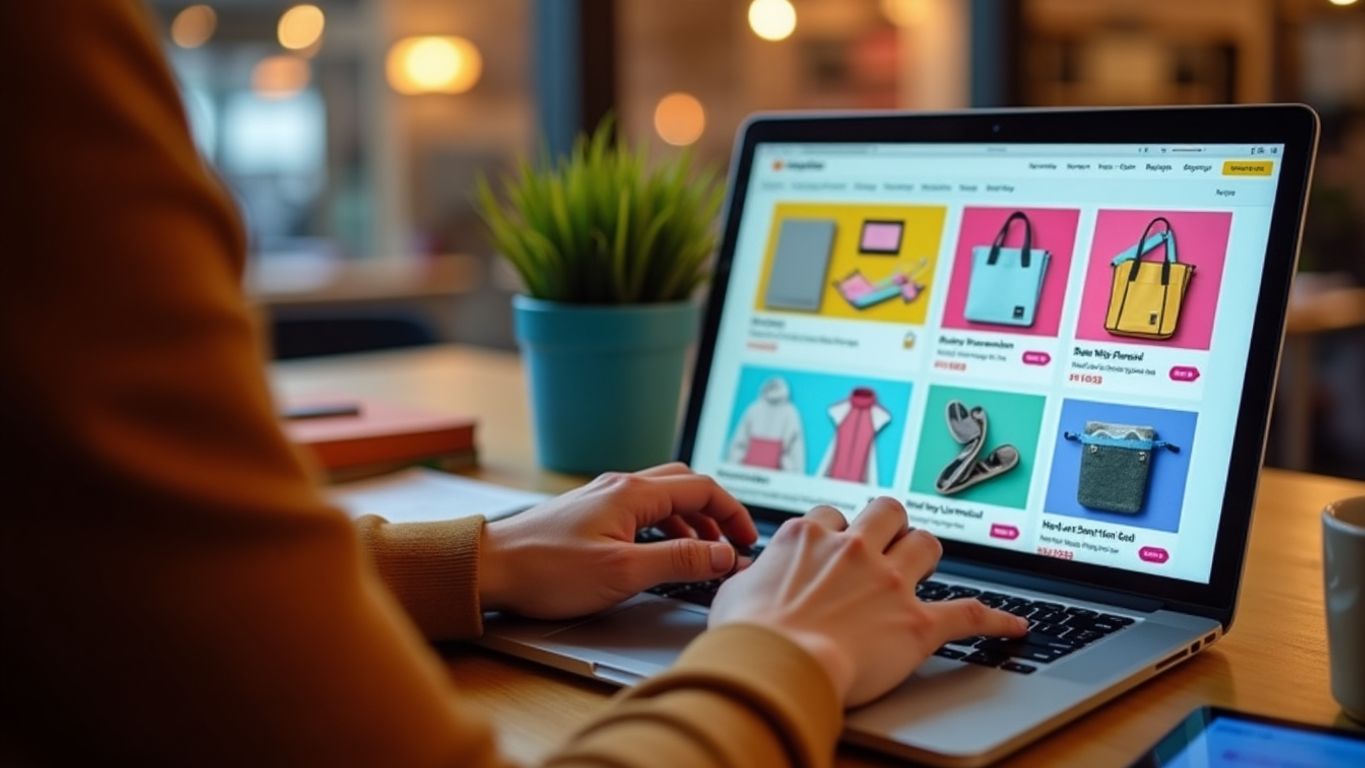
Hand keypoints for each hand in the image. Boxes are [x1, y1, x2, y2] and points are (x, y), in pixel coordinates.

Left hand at [478, 463, 757, 618]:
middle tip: (732, 542)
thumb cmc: (545, 569)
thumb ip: (680, 561)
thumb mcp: (624, 572)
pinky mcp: (589, 515)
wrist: (488, 568)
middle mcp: (619, 487)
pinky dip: (665, 526)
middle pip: (685, 484)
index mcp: (632, 493)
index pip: (703, 487)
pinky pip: (640, 510)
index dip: (734, 513)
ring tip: (703, 552)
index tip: (748, 540)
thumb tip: (724, 555)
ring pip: (662, 497)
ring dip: (691, 520)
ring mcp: (602, 498)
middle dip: (715, 511)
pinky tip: (661, 552)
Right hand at [710, 497, 1026, 706]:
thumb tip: (751, 577)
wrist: (775, 667)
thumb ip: (754, 575)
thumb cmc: (748, 636)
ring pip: (927, 544)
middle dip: (889, 523)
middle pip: (887, 511)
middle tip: (886, 541)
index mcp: (808, 538)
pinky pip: (968, 613)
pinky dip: (994, 619)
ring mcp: (889, 583)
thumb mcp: (734, 591)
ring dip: (926, 554)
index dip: (835, 533)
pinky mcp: (916, 623)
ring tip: (925, 567)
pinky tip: (1012, 624)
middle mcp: (854, 551)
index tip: (834, 548)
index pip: (831, 516)